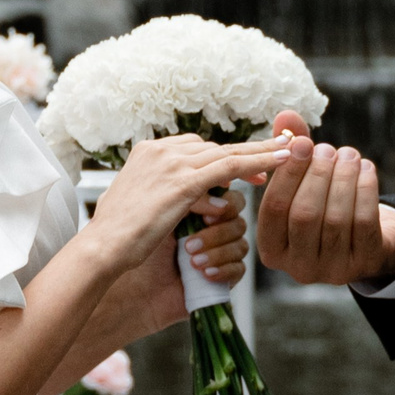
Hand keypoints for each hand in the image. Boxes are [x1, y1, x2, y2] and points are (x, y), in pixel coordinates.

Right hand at [86, 132, 289, 274]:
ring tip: (290, 151)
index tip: (247, 160)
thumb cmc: (118, 235)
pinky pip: (229, 167)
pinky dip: (257, 162)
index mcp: (148, 151)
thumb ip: (163, 191)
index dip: (223, 155)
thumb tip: (185, 195)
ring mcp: (172, 163)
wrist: (104, 247)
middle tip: (279, 152)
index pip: (195, 147)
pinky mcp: (184, 181)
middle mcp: (160, 150)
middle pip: (214, 147)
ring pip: (227, 153)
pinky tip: (279, 163)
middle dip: (246, 153)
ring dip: (261, 153)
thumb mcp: (140, 203)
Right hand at [254, 109, 394, 285]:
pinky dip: (365, 190)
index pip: (273, 209)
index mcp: (273, 249)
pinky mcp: (365, 264)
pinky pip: (364, 223)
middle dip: (317, 175)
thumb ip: (291, 151)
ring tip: (348, 154)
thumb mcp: (304, 182)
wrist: (370, 241)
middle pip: (304, 215)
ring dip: (343, 179)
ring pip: (335, 219)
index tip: (300, 142)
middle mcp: (298, 267)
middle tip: (328, 148)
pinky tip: (365, 168)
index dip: (287, 173)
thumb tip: (286, 116)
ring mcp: (333, 270)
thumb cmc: (326, 207)